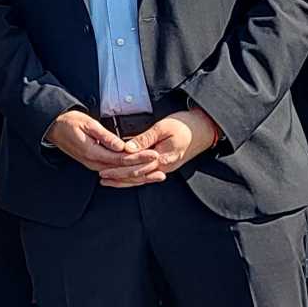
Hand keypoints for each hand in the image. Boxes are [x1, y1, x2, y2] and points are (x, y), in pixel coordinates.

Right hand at [46, 110, 156, 178]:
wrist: (53, 127)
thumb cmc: (69, 123)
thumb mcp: (88, 124)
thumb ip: (105, 136)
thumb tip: (121, 145)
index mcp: (93, 153)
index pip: (121, 159)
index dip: (139, 158)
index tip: (153, 155)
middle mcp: (94, 163)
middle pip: (123, 171)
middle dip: (143, 171)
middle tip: (160, 169)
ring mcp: (93, 165)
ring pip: (120, 175)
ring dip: (138, 177)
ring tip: (155, 176)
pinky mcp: (94, 164)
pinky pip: (114, 173)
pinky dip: (128, 175)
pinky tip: (139, 176)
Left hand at [101, 109, 220, 186]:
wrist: (205, 129)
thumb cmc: (186, 126)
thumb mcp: (163, 127)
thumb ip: (145, 139)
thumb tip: (128, 148)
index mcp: (162, 157)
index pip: (135, 167)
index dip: (118, 169)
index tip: (104, 169)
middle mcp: (163, 166)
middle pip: (137, 175)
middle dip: (118, 177)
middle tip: (101, 177)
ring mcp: (166, 167)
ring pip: (142, 177)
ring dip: (125, 180)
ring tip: (109, 181)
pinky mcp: (167, 164)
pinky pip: (148, 174)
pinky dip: (136, 177)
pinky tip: (127, 178)